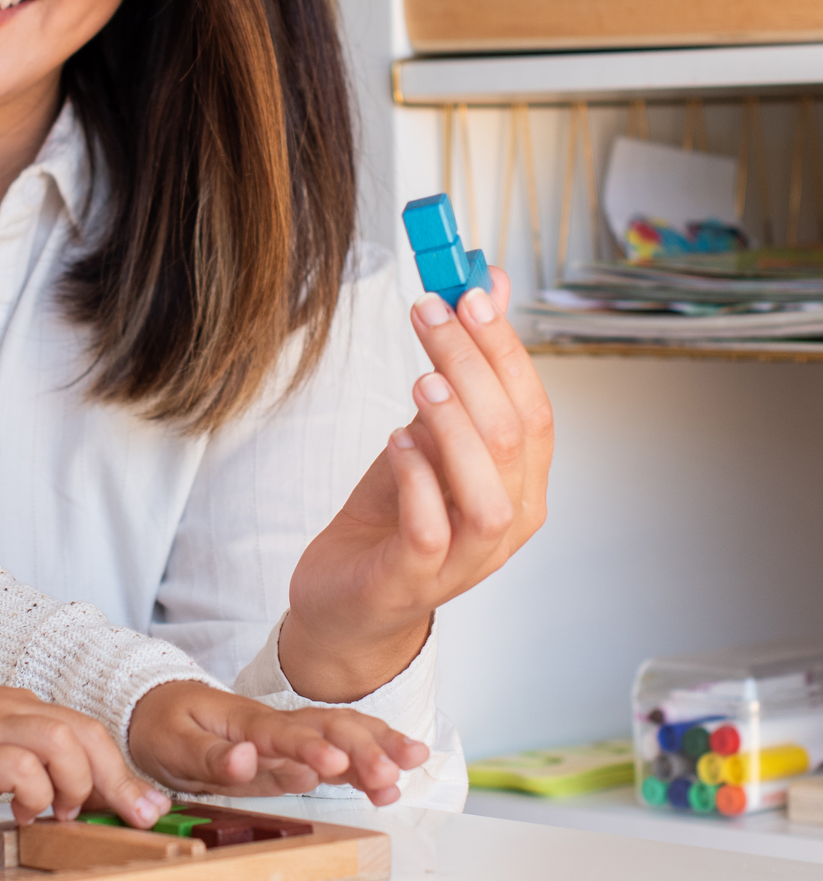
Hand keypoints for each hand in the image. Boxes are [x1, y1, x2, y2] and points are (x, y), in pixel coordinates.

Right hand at [0, 687, 170, 826]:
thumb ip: (36, 766)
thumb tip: (85, 802)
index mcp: (22, 707)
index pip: (86, 729)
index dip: (120, 770)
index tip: (145, 807)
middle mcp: (12, 709)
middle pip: (83, 730)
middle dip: (117, 778)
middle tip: (134, 817)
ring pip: (59, 739)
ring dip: (74, 782)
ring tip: (62, 811)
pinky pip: (18, 766)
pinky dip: (34, 794)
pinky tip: (25, 814)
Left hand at [127, 679, 428, 806]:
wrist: (156, 707)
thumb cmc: (162, 724)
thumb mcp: (171, 744)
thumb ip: (211, 756)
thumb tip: (247, 760)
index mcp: (243, 720)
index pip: (281, 733)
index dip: (309, 749)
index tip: (336, 764)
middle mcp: (274, 725)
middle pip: (326, 728)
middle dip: (362, 749)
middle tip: (391, 775)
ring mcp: (288, 738)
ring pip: (342, 733)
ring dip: (377, 748)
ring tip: (413, 765)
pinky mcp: (293, 753)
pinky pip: (337, 751)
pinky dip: (368, 760)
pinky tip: (396, 776)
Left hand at [280, 268, 552, 702]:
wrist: (348, 597)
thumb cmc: (394, 512)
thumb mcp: (426, 431)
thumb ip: (459, 369)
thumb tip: (484, 283)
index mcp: (522, 481)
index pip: (533, 407)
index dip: (504, 348)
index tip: (467, 293)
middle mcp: (509, 521)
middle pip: (512, 436)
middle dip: (472, 365)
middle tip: (429, 314)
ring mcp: (468, 557)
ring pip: (488, 493)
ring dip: (456, 428)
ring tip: (418, 382)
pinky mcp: (417, 579)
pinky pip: (431, 530)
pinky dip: (417, 480)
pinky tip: (395, 441)